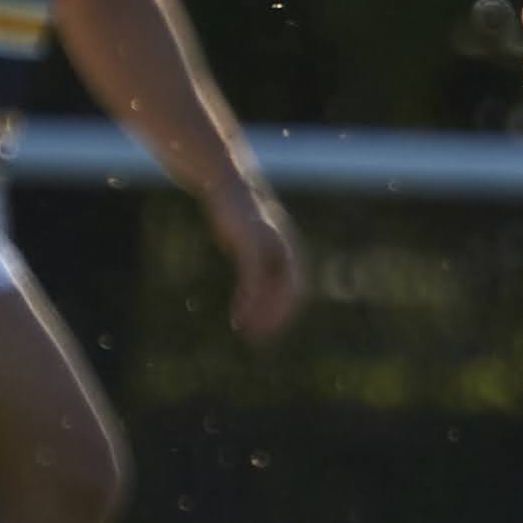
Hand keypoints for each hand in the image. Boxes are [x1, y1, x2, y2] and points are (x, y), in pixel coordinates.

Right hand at [206, 179, 306, 338]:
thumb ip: (260, 260)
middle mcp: (284, 247)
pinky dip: (248, 301)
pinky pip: (253, 278)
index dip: (285, 311)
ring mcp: (269, 244)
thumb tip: (256, 282)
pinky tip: (237, 316)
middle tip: (262, 338)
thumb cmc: (239, 215)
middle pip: (292, 290)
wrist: (226, 183)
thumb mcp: (252, 239)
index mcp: (288, 249)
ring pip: (273, 288)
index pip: (296, 287)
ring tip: (248, 333)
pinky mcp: (250, 241)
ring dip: (262, 314)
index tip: (270, 330)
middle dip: (279, 316)